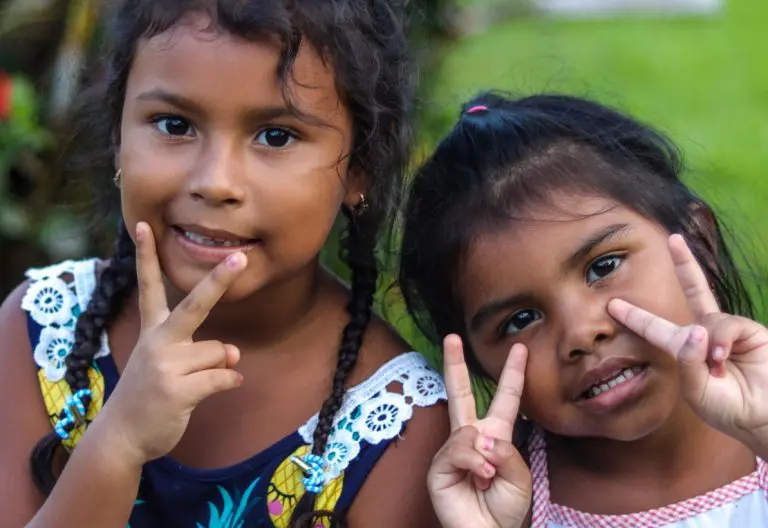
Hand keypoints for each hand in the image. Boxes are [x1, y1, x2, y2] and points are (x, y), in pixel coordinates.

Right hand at [96, 222, 245, 465]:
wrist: (122, 436)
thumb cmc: (150, 394)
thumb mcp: (170, 365)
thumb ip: (202, 351)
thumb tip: (234, 353)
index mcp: (152, 330)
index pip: (149, 286)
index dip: (146, 255)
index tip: (143, 224)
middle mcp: (157, 341)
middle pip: (194, 304)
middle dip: (218, 279)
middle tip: (241, 257)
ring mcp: (165, 365)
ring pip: (219, 351)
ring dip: (219, 368)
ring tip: (191, 384)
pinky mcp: (177, 390)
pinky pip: (223, 377)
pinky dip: (227, 383)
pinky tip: (207, 393)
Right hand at [428, 335, 531, 527]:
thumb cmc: (505, 509)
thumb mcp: (520, 477)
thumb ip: (506, 451)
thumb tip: (480, 435)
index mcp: (495, 436)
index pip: (506, 400)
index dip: (513, 374)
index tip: (520, 349)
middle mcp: (471, 438)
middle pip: (461, 394)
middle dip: (455, 365)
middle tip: (451, 337)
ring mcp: (452, 450)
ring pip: (467, 431)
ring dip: (485, 456)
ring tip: (489, 478)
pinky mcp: (438, 466)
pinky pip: (457, 450)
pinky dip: (473, 464)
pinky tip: (479, 478)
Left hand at [608, 234, 767, 454]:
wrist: (762, 418)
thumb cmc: (727, 409)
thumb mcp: (696, 391)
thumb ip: (688, 362)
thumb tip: (695, 329)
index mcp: (685, 351)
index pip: (656, 329)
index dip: (636, 316)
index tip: (612, 304)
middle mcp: (706, 335)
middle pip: (694, 291)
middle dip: (685, 264)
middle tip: (673, 239)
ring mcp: (729, 331)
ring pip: (708, 319)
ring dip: (708, 344)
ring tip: (717, 366)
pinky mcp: (751, 332)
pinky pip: (727, 325)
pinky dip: (722, 341)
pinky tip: (724, 359)